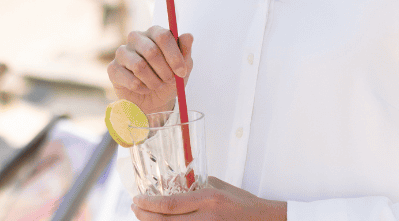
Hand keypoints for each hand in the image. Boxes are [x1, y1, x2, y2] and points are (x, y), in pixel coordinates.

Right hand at [106, 26, 192, 113]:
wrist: (155, 100)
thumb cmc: (169, 79)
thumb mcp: (183, 67)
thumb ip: (185, 51)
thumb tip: (188, 36)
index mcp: (154, 32)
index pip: (163, 36)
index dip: (174, 56)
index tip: (181, 71)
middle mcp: (136, 38)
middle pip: (151, 51)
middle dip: (164, 71)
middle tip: (169, 80)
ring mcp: (122, 52)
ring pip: (139, 66)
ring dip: (153, 81)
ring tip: (157, 85)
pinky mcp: (113, 68)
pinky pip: (130, 80)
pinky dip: (142, 89)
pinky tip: (144, 89)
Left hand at [131, 177, 286, 220]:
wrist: (263, 220)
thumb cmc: (242, 202)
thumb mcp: (219, 186)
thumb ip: (196, 185)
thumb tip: (173, 182)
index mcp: (209, 199)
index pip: (171, 205)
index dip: (150, 204)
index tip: (137, 198)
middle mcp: (207, 218)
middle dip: (145, 216)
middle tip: (135, 208)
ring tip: (143, 216)